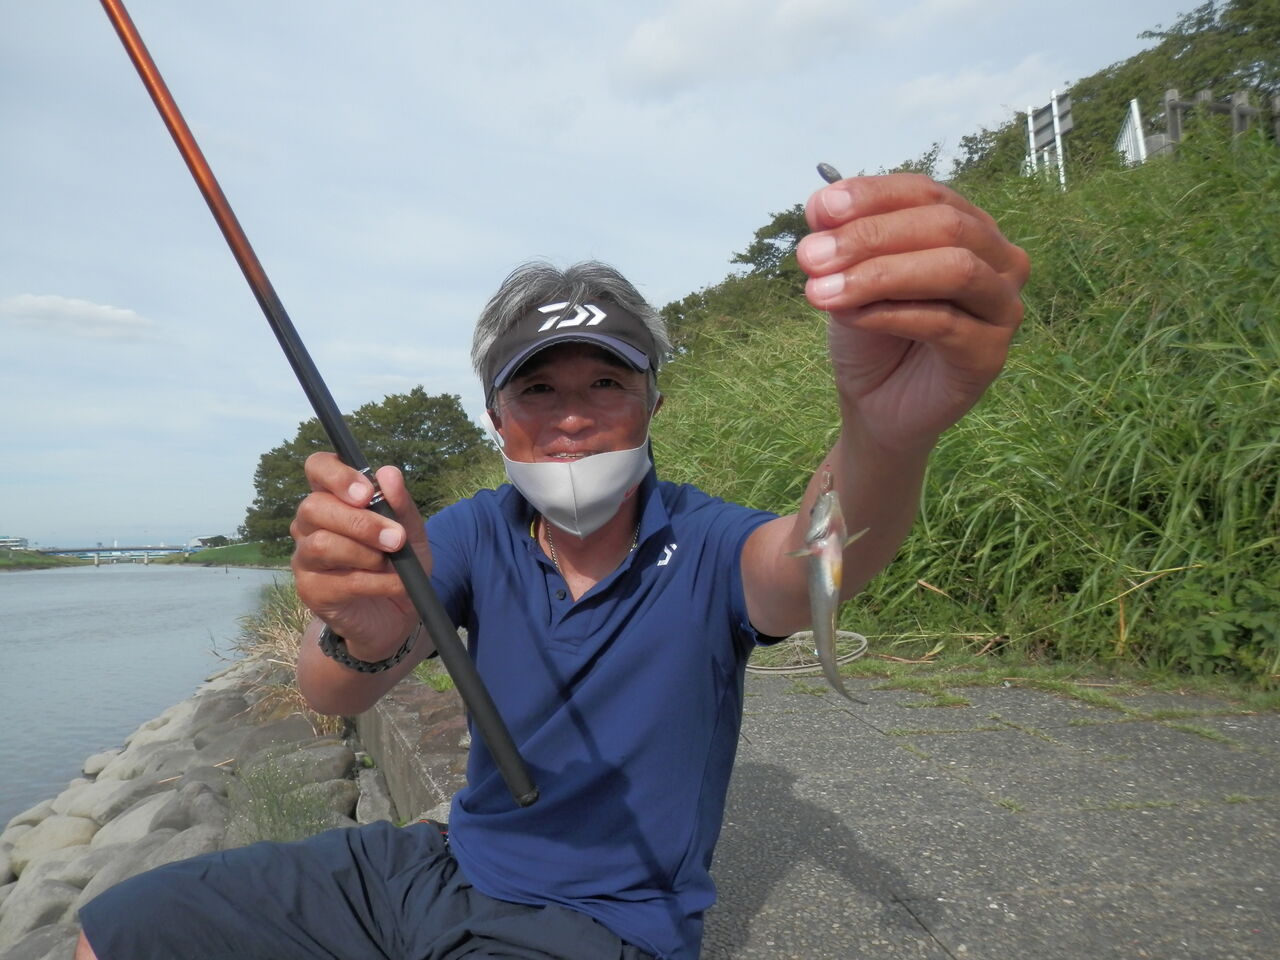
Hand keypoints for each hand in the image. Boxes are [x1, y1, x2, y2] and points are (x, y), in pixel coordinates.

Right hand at [290, 453, 428, 658]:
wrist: (397, 615)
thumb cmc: (398, 563)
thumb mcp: (411, 532)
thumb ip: (401, 504)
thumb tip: (389, 473)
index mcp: (333, 498)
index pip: (317, 468)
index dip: (336, 474)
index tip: (366, 492)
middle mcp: (311, 524)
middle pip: (314, 507)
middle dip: (361, 522)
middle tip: (396, 538)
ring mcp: (305, 558)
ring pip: (321, 544)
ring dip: (365, 553)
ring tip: (392, 562)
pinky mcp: (311, 590)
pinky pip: (338, 581)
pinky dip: (375, 582)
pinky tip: (395, 584)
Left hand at [796, 173, 1029, 452]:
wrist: (875, 404)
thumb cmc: (871, 333)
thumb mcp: (850, 277)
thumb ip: (843, 241)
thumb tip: (821, 206)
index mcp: (966, 226)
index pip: (924, 191)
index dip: (871, 195)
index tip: (817, 211)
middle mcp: (997, 259)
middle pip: (944, 224)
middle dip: (869, 235)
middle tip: (810, 257)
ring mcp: (1002, 306)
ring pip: (954, 268)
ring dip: (879, 274)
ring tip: (821, 292)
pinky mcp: (991, 353)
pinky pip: (944, 323)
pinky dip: (889, 315)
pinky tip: (849, 318)